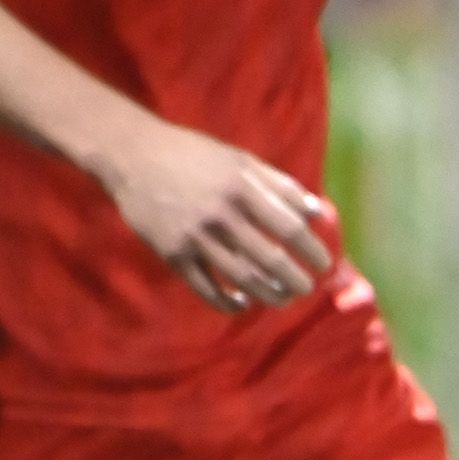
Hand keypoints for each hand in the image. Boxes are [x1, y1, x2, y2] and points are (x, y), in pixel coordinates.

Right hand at [92, 115, 337, 311]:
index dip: (312, 249)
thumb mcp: (241, 160)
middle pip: (269, 258)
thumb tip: (319, 213)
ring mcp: (194, 237)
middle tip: (307, 288)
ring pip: (241, 278)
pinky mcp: (172, 254)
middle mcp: (220, 214)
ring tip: (283, 299)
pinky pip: (205, 288)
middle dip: (295, 280)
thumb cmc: (195, 155)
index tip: (325, 263)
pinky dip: (227, 302)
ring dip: (268, 294)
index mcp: (242, 186)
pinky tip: (243, 303)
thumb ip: (281, 186)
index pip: (289, 227)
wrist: (133, 156)